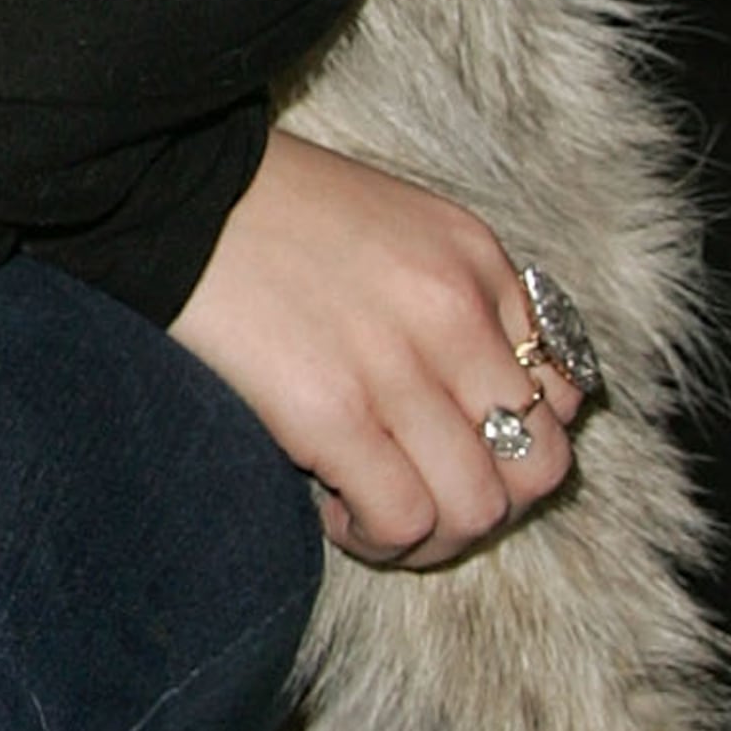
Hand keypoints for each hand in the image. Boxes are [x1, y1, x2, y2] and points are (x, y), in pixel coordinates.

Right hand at [174, 130, 584, 566]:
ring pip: (478, 507)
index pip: (564, 392)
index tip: (457, 450)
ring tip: (376, 518)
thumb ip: (450, 297)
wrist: (166, 193)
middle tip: (425, 499)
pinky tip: (333, 512)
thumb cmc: (264, 211)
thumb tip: (471, 400)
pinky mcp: (331, 410)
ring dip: (434, 536)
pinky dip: (377, 538)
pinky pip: (403, 517)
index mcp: (474, 261)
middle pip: (541, 465)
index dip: (519, 444)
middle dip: (491, 505)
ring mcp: (397, 364)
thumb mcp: (393, 225)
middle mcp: (455, 312)